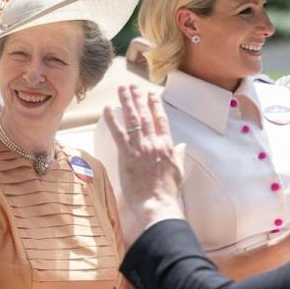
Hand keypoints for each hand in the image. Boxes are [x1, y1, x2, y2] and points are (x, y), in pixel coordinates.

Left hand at [103, 85, 185, 244]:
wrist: (157, 202)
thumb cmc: (168, 190)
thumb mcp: (179, 170)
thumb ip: (179, 155)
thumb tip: (183, 145)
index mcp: (167, 145)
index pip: (161, 119)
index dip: (155, 105)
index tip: (151, 94)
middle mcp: (153, 142)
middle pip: (145, 115)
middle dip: (138, 98)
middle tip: (132, 86)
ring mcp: (139, 147)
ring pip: (132, 120)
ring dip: (126, 102)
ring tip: (121, 90)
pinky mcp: (126, 155)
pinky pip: (118, 133)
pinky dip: (111, 120)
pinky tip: (106, 109)